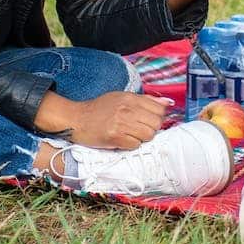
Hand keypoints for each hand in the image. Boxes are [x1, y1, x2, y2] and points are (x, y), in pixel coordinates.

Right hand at [34, 90, 169, 148]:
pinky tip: (123, 140)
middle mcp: (127, 109)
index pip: (159, 109)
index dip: (158, 117)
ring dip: (142, 138)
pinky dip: (132, 145)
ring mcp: (121, 123)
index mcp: (130, 98)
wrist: (76, 119)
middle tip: (140, 130)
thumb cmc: (99, 109)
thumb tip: (167, 103)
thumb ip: (145, 100)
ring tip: (132, 135)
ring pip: (148, 136)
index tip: (150, 121)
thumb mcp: (121, 97)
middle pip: (156, 124)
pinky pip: (135, 145)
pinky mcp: (114, 137)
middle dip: (152, 129)